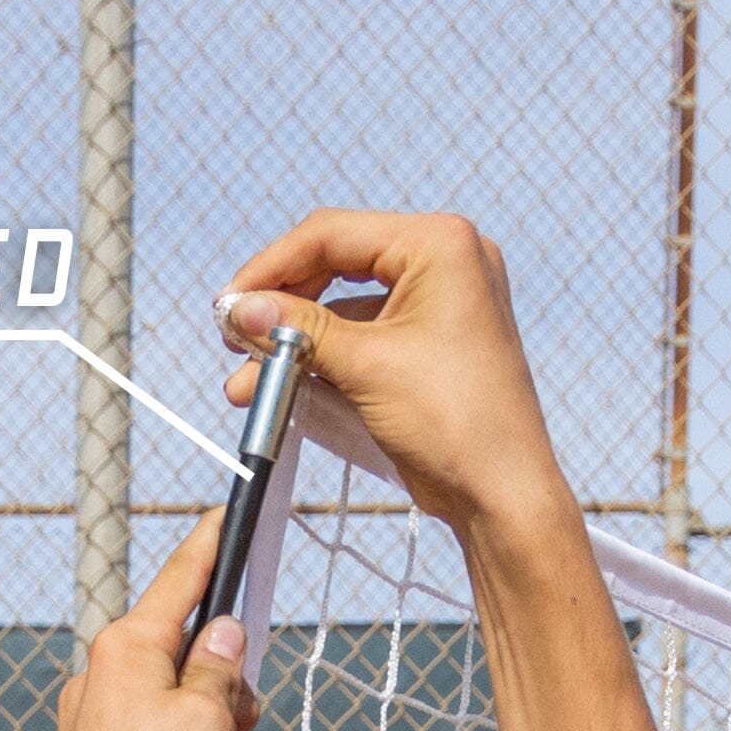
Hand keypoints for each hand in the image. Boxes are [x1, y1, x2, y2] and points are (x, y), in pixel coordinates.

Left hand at [51, 510, 260, 730]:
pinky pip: (145, 727)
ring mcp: (87, 714)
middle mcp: (98, 671)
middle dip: (220, 671)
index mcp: (126, 645)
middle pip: (178, 644)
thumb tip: (221, 636)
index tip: (229, 514)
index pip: (180, 579)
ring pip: (165, 690)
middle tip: (243, 717)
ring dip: (203, 713)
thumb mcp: (211, 719)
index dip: (212, 546)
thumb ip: (220, 668)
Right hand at [216, 211, 569, 542]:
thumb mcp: (366, 367)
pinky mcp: (432, 343)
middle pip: (335, 266)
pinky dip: (325, 361)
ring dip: (295, 343)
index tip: (226, 304)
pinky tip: (284, 388)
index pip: (333, 235)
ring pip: (345, 309)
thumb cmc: (455, 423)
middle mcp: (445, 261)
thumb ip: (298, 331)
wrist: (503, 495)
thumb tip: (238, 308)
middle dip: (281, 309)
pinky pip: (365, 338)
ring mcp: (441, 303)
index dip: (271, 268)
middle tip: (233, 339)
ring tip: (246, 382)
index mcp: (440, 244)